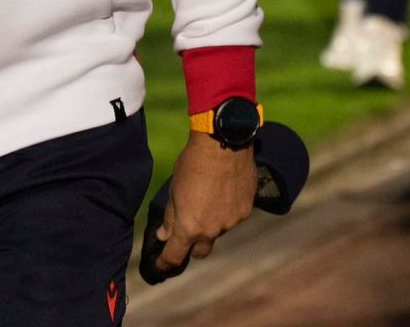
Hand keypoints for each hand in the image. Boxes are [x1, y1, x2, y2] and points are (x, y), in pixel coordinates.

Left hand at [155, 135, 256, 271]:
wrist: (223, 144)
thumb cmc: (192, 164)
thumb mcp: (174, 189)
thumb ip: (171, 217)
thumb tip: (164, 235)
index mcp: (190, 227)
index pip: (176, 256)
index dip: (166, 262)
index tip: (162, 264)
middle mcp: (213, 230)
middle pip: (201, 251)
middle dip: (192, 245)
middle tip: (187, 230)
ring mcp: (232, 222)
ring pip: (218, 231)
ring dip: (211, 222)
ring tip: (209, 197)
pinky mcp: (246, 210)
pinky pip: (233, 217)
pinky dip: (226, 210)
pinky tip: (224, 190)